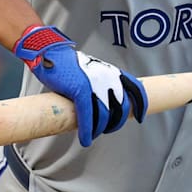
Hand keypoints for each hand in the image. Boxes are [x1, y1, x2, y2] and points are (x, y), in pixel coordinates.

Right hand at [14, 26, 146, 146]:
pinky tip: (85, 139)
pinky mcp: (80, 90)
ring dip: (99, 130)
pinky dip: (87, 131)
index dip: (141, 106)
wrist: (50, 52)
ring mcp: (95, 84)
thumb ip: (102, 83)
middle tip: (106, 129)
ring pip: (104, 116)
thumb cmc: (68, 63)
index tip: (140, 117)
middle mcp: (108, 77)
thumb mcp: (94, 70)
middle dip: (115, 124)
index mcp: (112, 72)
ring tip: (92, 135)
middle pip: (121, 109)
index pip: (136, 89)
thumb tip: (104, 102)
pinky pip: (87, 116)